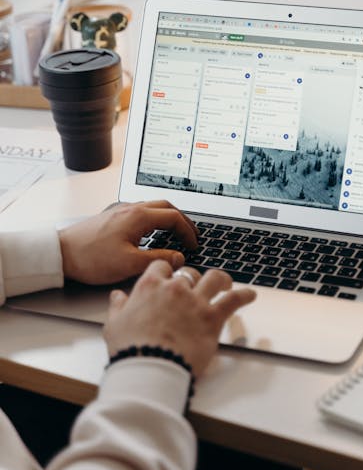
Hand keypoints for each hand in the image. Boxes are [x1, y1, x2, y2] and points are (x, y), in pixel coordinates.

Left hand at [59, 200, 197, 284]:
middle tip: (191, 234)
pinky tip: (152, 234)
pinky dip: (155, 219)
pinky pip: (141, 212)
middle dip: (182, 220)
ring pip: (153, 207)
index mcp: (138, 216)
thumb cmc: (90, 257)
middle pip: (166, 206)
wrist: (60, 252)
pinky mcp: (113, 217)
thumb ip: (158, 259)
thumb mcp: (129, 263)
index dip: (188, 231)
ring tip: (176, 234)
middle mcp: (131, 208)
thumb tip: (178, 257)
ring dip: (168, 218)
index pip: (174, 217)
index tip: (193, 244)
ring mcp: (121, 211)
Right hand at [104, 262, 255, 376]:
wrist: (150, 366)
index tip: (168, 277)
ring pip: (214, 278)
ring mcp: (196, 301)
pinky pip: (234, 300)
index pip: (161, 267)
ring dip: (221, 279)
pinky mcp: (213, 317)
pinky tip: (250, 295)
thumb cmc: (131, 349)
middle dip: (192, 278)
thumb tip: (117, 296)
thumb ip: (118, 307)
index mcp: (150, 286)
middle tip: (196, 286)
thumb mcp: (114, 325)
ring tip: (225, 282)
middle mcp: (175, 288)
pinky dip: (245, 295)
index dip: (166, 272)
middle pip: (188, 273)